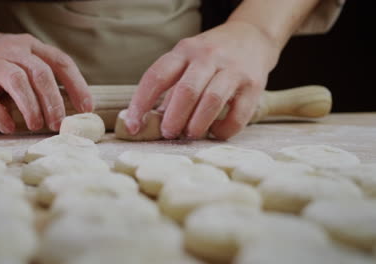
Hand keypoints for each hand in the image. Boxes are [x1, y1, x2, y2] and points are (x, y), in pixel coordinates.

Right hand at [0, 29, 92, 132]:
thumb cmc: (3, 62)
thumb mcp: (26, 60)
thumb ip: (45, 78)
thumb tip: (73, 109)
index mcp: (33, 47)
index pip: (61, 62)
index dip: (77, 86)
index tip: (87, 108)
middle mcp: (14, 50)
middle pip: (41, 73)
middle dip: (54, 101)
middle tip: (58, 124)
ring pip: (16, 81)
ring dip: (30, 106)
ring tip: (37, 126)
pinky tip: (9, 127)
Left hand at [125, 21, 280, 139]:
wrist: (252, 37)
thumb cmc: (211, 56)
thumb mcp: (187, 61)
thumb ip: (171, 88)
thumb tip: (152, 122)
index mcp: (184, 51)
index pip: (156, 76)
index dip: (141, 104)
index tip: (133, 126)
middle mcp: (208, 57)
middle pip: (186, 91)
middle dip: (173, 119)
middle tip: (168, 133)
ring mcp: (232, 69)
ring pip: (211, 101)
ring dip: (197, 125)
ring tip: (190, 134)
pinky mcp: (253, 84)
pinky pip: (238, 115)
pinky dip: (223, 130)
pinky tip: (215, 132)